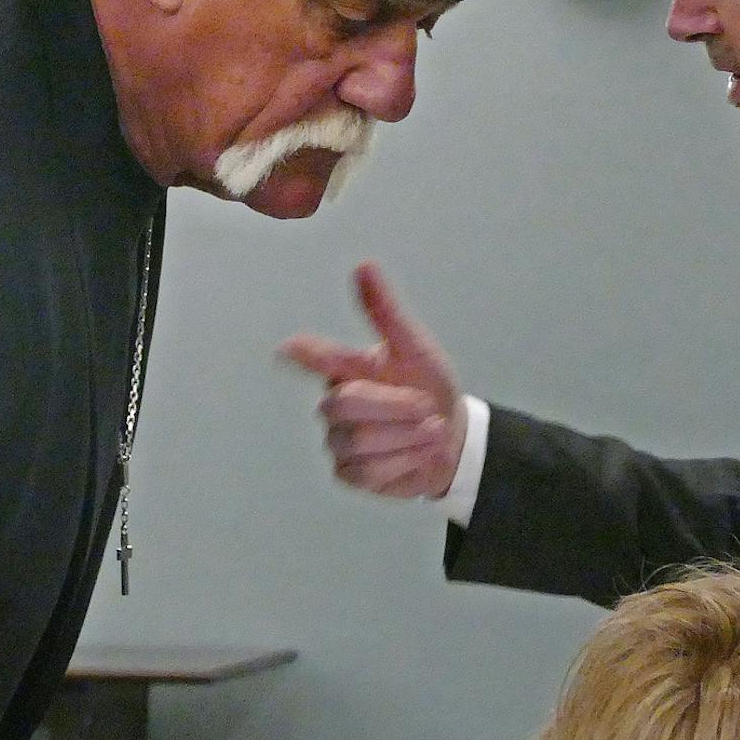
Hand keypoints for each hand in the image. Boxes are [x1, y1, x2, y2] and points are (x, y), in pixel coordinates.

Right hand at [280, 262, 468, 500]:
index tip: (287, 350)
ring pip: (360, 441)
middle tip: (430, 410)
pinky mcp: (348, 474)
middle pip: (346, 404)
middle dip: (397, 408)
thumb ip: (386, 313)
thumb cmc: (429, 389)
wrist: (452, 441)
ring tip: (431, 434)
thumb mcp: (417, 350)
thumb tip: (364, 265)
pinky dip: (403, 464)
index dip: (302, 353)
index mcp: (347, 368)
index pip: (317, 356)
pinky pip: (368, 471)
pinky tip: (416, 457)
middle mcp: (334, 403)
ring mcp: (337, 441)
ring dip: (408, 438)